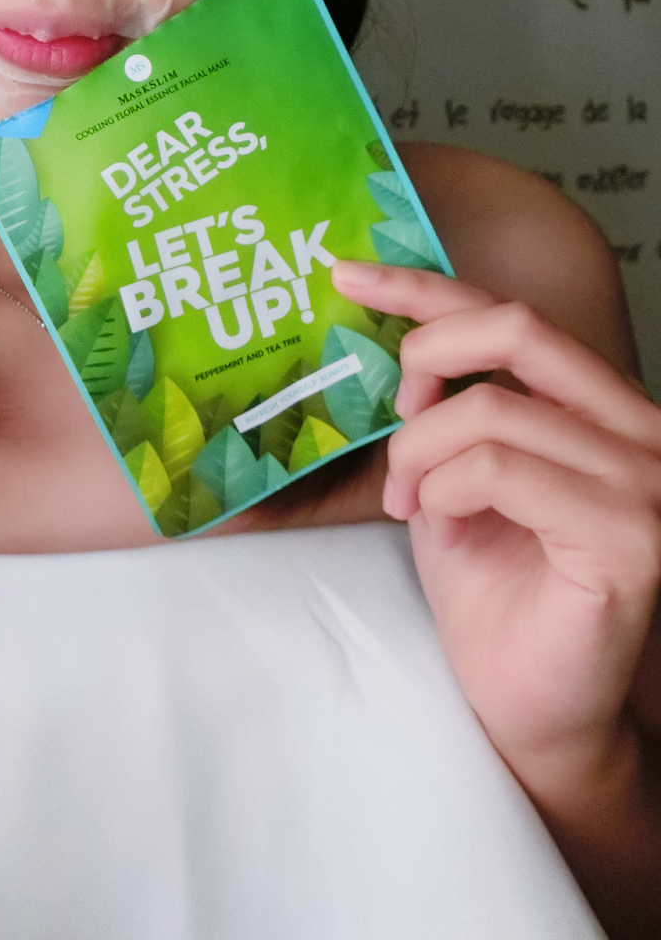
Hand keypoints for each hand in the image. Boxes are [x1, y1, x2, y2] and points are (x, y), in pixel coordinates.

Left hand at [331, 260, 660, 798]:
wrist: (530, 706)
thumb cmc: (493, 590)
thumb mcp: (450, 476)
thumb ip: (440, 410)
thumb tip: (392, 347)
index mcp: (595, 406)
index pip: (510, 314)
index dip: (423, 283)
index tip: (346, 270)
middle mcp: (636, 429)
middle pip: (518, 328)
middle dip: (427, 349)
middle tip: (392, 407)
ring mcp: (644, 480)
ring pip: (491, 409)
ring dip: (421, 455)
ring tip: (413, 504)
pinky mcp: (629, 536)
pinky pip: (500, 470)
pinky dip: (447, 493)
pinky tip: (448, 530)